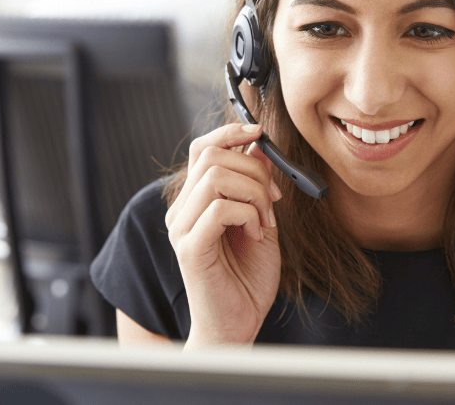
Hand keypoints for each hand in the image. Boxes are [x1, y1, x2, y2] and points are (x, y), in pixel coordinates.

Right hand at [165, 123, 283, 347]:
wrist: (238, 323)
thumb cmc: (248, 277)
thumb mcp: (261, 220)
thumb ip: (257, 186)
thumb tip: (258, 146)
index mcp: (195, 201)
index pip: (203, 148)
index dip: (231, 132)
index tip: (260, 134)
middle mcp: (181, 210)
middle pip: (212, 156)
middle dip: (255, 170)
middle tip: (273, 201)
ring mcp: (181, 228)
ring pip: (216, 178)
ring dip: (254, 194)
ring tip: (264, 221)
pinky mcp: (189, 248)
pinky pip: (219, 209)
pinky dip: (248, 215)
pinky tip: (255, 235)